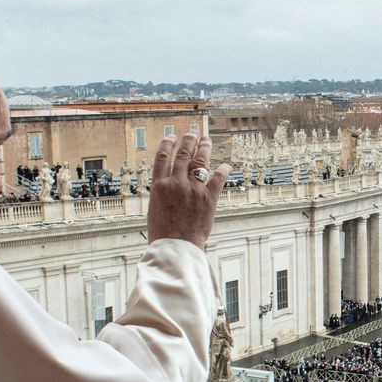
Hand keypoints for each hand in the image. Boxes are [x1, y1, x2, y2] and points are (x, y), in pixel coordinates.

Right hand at [147, 132, 228, 247]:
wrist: (176, 247)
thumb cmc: (163, 232)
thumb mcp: (155, 208)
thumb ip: (163, 191)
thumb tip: (169, 181)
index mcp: (159, 186)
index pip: (162, 157)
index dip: (168, 144)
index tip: (172, 137)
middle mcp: (176, 183)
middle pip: (183, 155)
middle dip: (189, 141)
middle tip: (193, 133)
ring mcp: (193, 189)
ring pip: (200, 161)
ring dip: (204, 147)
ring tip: (206, 139)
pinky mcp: (209, 198)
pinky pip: (218, 178)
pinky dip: (223, 170)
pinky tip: (225, 165)